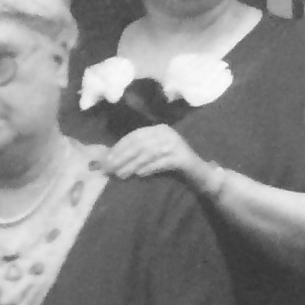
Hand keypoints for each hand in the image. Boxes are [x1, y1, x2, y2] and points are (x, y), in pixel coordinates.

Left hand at [98, 123, 215, 197]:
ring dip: (132, 165)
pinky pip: (161, 163)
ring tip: (120, 175)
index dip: (118, 147)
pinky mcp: (182, 158)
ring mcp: (176, 144)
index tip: (105, 159)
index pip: (134, 136)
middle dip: (121, 157)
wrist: (199, 172)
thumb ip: (137, 152)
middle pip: (139, 144)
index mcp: (158, 129)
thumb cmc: (171, 164)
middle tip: (109, 169)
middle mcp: (167, 133)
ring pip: (148, 154)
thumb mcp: (154, 153)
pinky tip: (139, 175)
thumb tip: (111, 159)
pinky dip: (149, 168)